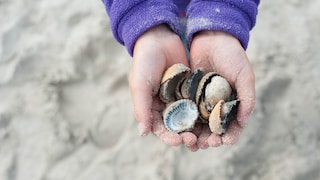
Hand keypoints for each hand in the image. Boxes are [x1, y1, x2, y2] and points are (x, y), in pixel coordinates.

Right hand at [129, 25, 197, 149]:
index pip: (159, 129)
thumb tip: (143, 133)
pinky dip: (205, 114)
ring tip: (204, 136)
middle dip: (185, 136)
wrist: (159, 38)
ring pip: (190, 119)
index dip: (168, 137)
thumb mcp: (139, 85)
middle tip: (194, 141)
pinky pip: (199, 105)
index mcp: (151, 108)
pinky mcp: (192, 91)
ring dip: (197, 130)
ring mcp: (180, 99)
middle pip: (177, 128)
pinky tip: (213, 119)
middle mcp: (166, 106)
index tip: (177, 141)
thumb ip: (141, 108)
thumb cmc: (145, 62)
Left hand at [189, 31, 255, 147]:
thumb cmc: (232, 55)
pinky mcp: (186, 94)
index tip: (224, 141)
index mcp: (232, 104)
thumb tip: (244, 121)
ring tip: (190, 141)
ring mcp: (200, 101)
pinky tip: (179, 128)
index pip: (231, 126)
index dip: (229, 135)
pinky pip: (184, 111)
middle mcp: (216, 105)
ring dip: (194, 135)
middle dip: (209, 139)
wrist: (212, 37)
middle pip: (212, 129)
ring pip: (197, 124)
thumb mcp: (244, 75)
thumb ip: (247, 97)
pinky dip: (182, 121)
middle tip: (204, 144)